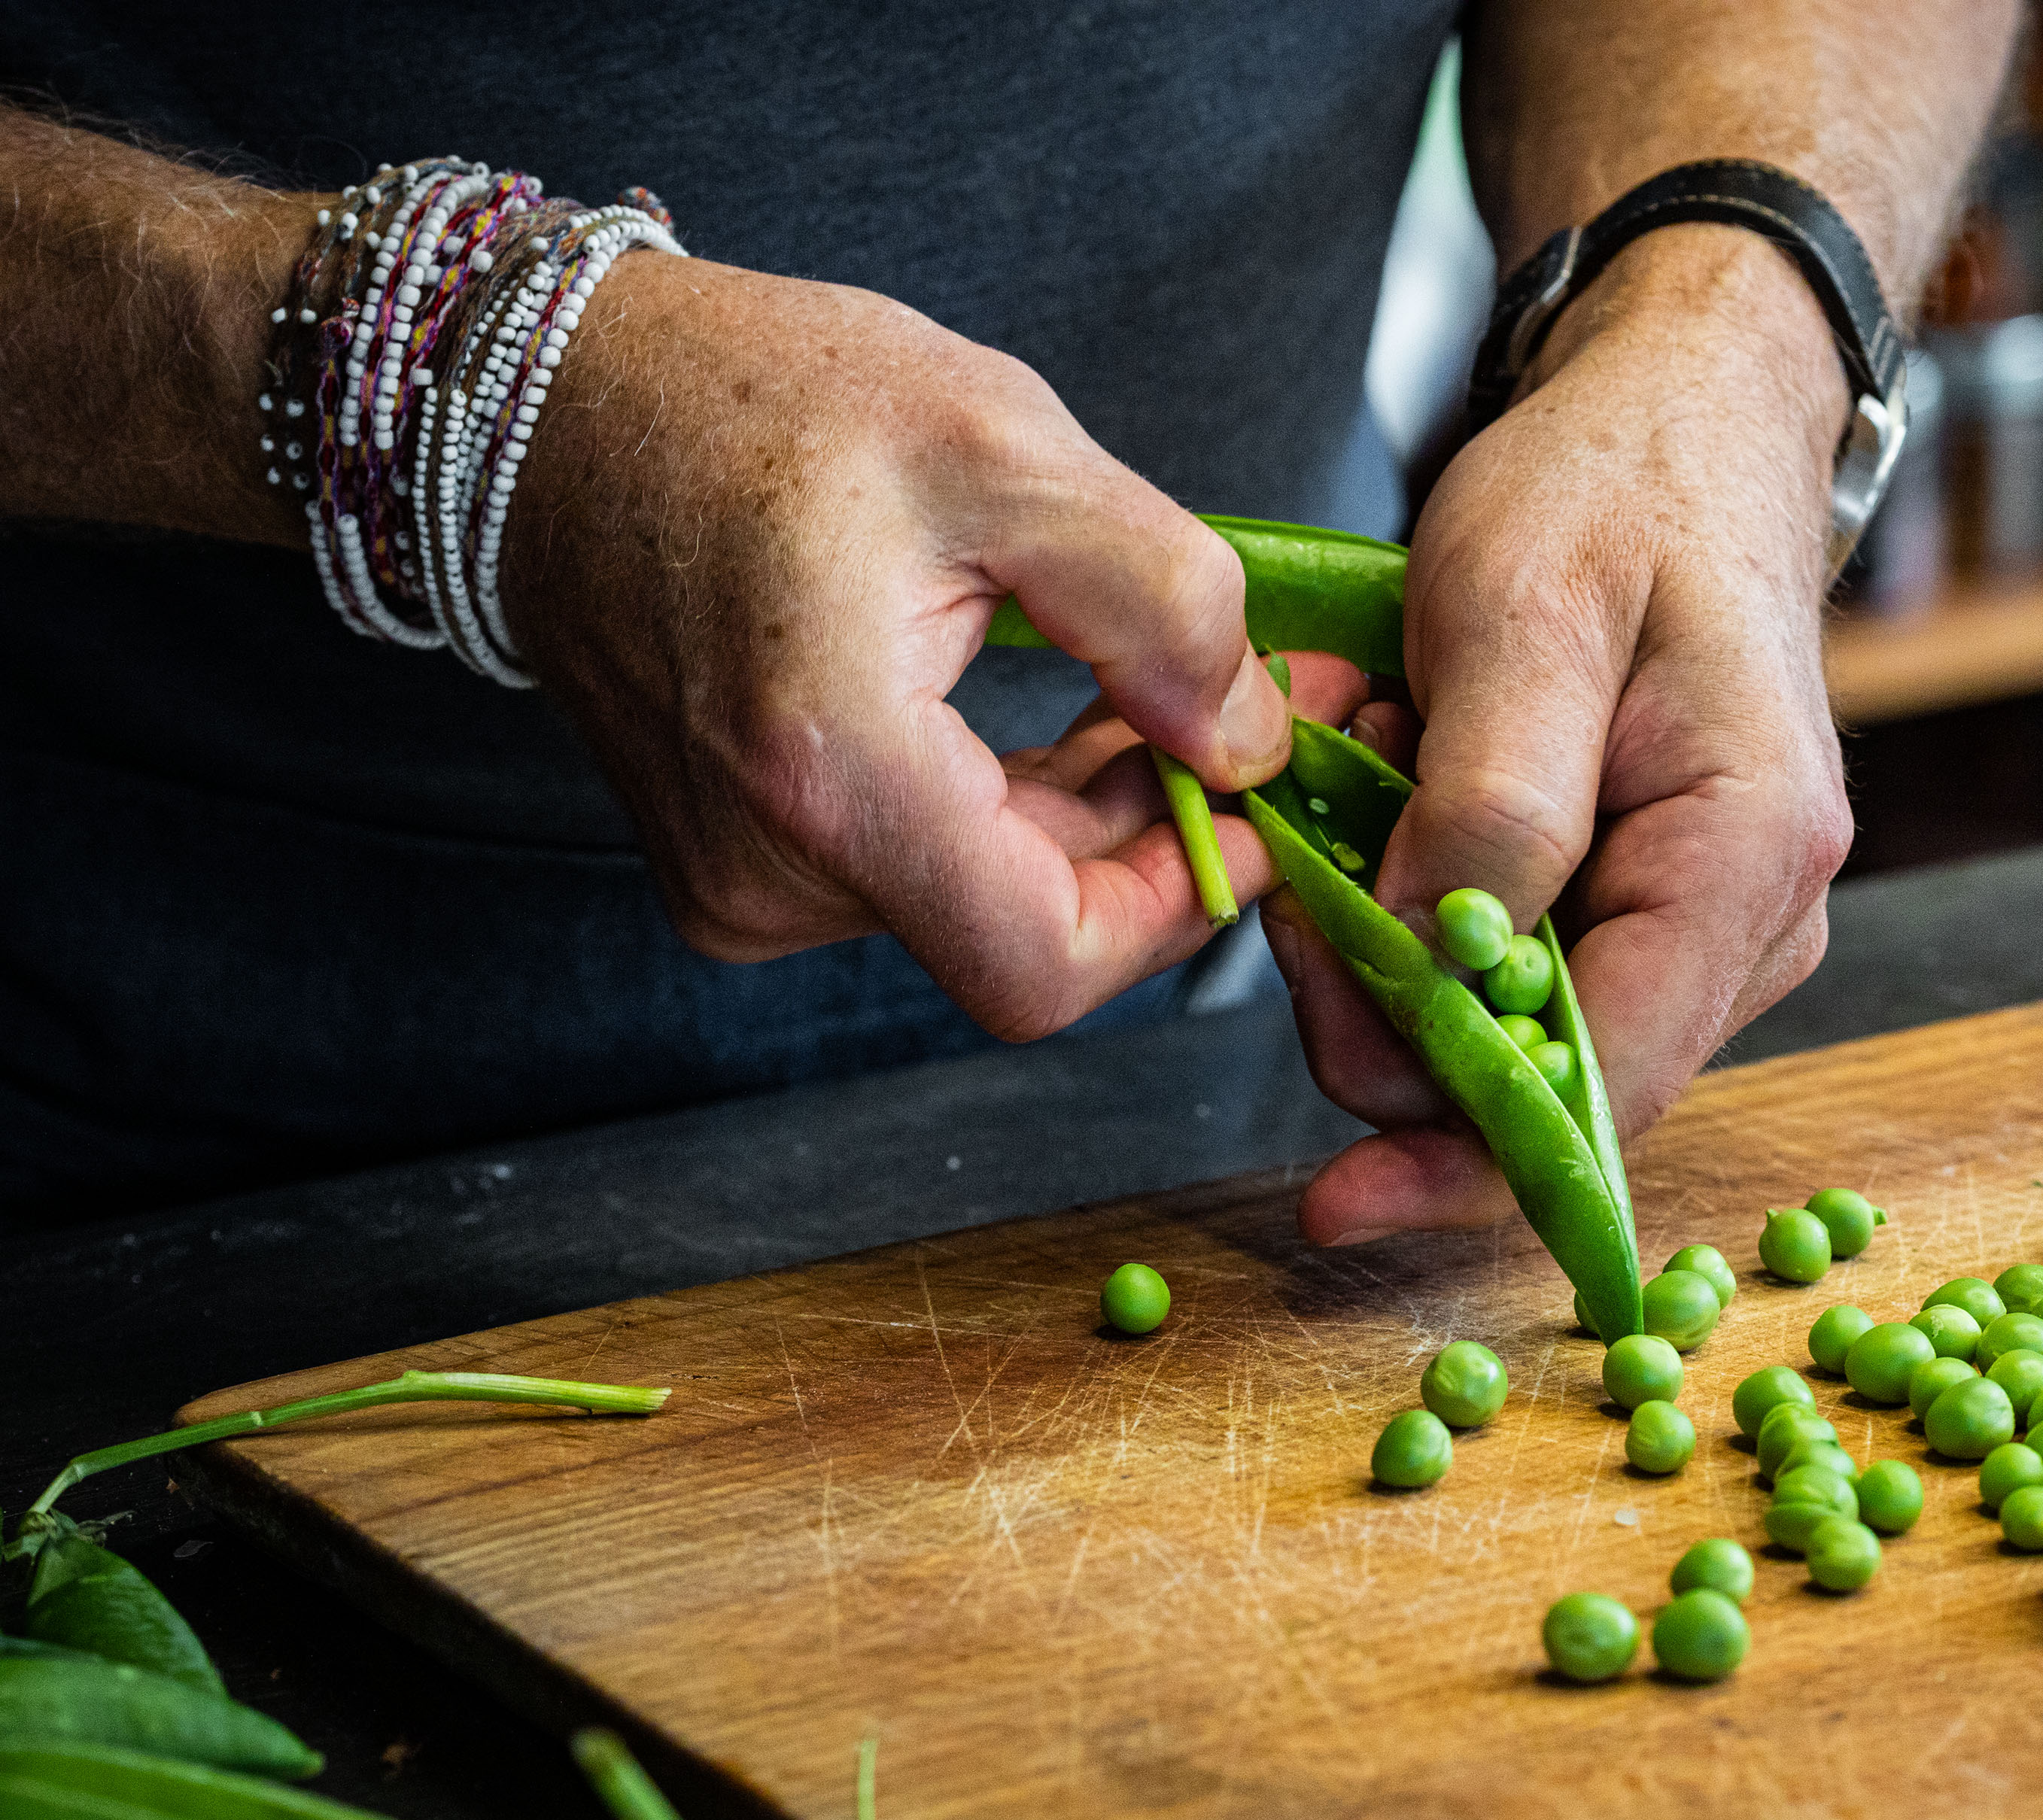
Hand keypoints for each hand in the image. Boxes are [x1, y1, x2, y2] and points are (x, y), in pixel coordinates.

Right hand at [500, 253, 1304, 1039]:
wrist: (557, 405)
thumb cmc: (755, 399)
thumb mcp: (1002, 444)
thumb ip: (1160, 603)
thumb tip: (1252, 744)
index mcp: (827, 773)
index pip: (1043, 965)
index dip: (1177, 906)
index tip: (1252, 813)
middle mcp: (766, 869)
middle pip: (1026, 933)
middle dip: (1158, 836)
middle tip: (1248, 716)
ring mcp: (740, 884)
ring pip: (981, 906)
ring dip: (1088, 819)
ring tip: (1149, 694)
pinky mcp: (736, 869)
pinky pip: (920, 876)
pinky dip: (1008, 813)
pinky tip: (1052, 719)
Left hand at [1273, 224, 1855, 1244]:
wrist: (1679, 427)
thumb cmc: (1615, 490)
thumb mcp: (1523, 612)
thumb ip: (1491, 800)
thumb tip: (1443, 968)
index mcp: (1745, 858)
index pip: (1605, 1087)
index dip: (1462, 1161)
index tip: (1332, 1203)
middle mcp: (1748, 924)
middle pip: (1546, 1079)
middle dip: (1395, 1009)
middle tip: (1319, 851)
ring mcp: (1705, 926)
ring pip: (1514, 1033)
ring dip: (1401, 948)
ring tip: (1378, 782)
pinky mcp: (1650, 910)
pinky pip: (1514, 976)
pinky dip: (1427, 919)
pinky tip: (1406, 807)